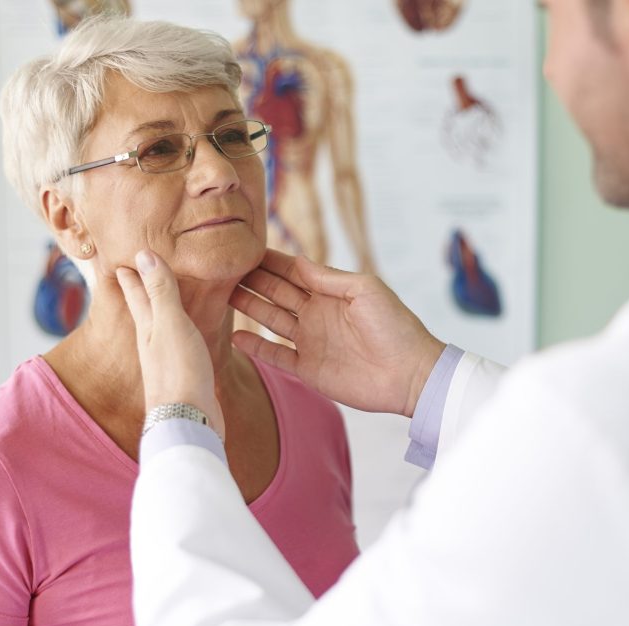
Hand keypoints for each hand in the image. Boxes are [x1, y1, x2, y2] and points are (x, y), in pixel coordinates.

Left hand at [117, 251, 225, 440]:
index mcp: (148, 328)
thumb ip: (161, 291)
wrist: (189, 421)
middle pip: (144, 309)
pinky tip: (188, 333)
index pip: (135, 293)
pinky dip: (182, 329)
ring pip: (161, 326)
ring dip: (160, 309)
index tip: (120, 257)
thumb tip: (144, 255)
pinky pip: (181, 342)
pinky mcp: (186, 374)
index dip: (129, 274)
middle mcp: (154, 342)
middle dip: (139, 289)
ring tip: (163, 295)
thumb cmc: (179, 372)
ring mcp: (169, 360)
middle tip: (133, 270)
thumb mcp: (170, 324)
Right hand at [230, 249, 445, 416]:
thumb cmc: (395, 327)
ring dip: (247, 307)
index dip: (268, 260)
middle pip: (276, 292)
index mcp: (331, 292)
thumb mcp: (365, 290)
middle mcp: (316, 314)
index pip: (292, 271)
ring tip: (219, 295)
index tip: (242, 248)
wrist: (409, 374)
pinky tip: (233, 336)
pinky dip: (255, 346)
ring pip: (270, 320)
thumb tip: (298, 260)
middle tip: (221, 267)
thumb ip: (329, 278)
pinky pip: (275, 355)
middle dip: (251, 279)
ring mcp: (310, 341)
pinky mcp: (308, 369)